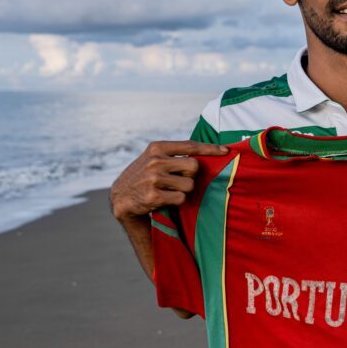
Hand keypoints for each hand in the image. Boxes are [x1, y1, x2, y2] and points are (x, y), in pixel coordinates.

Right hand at [110, 140, 227, 221]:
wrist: (121, 196)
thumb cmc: (144, 176)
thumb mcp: (154, 158)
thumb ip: (175, 155)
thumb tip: (206, 154)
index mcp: (157, 147)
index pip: (190, 146)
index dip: (210, 149)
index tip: (225, 151)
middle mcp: (155, 160)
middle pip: (194, 166)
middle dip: (191, 176)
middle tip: (179, 180)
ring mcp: (154, 178)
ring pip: (189, 185)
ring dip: (183, 191)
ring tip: (168, 190)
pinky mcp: (153, 195)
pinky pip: (181, 198)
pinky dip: (176, 202)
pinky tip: (163, 199)